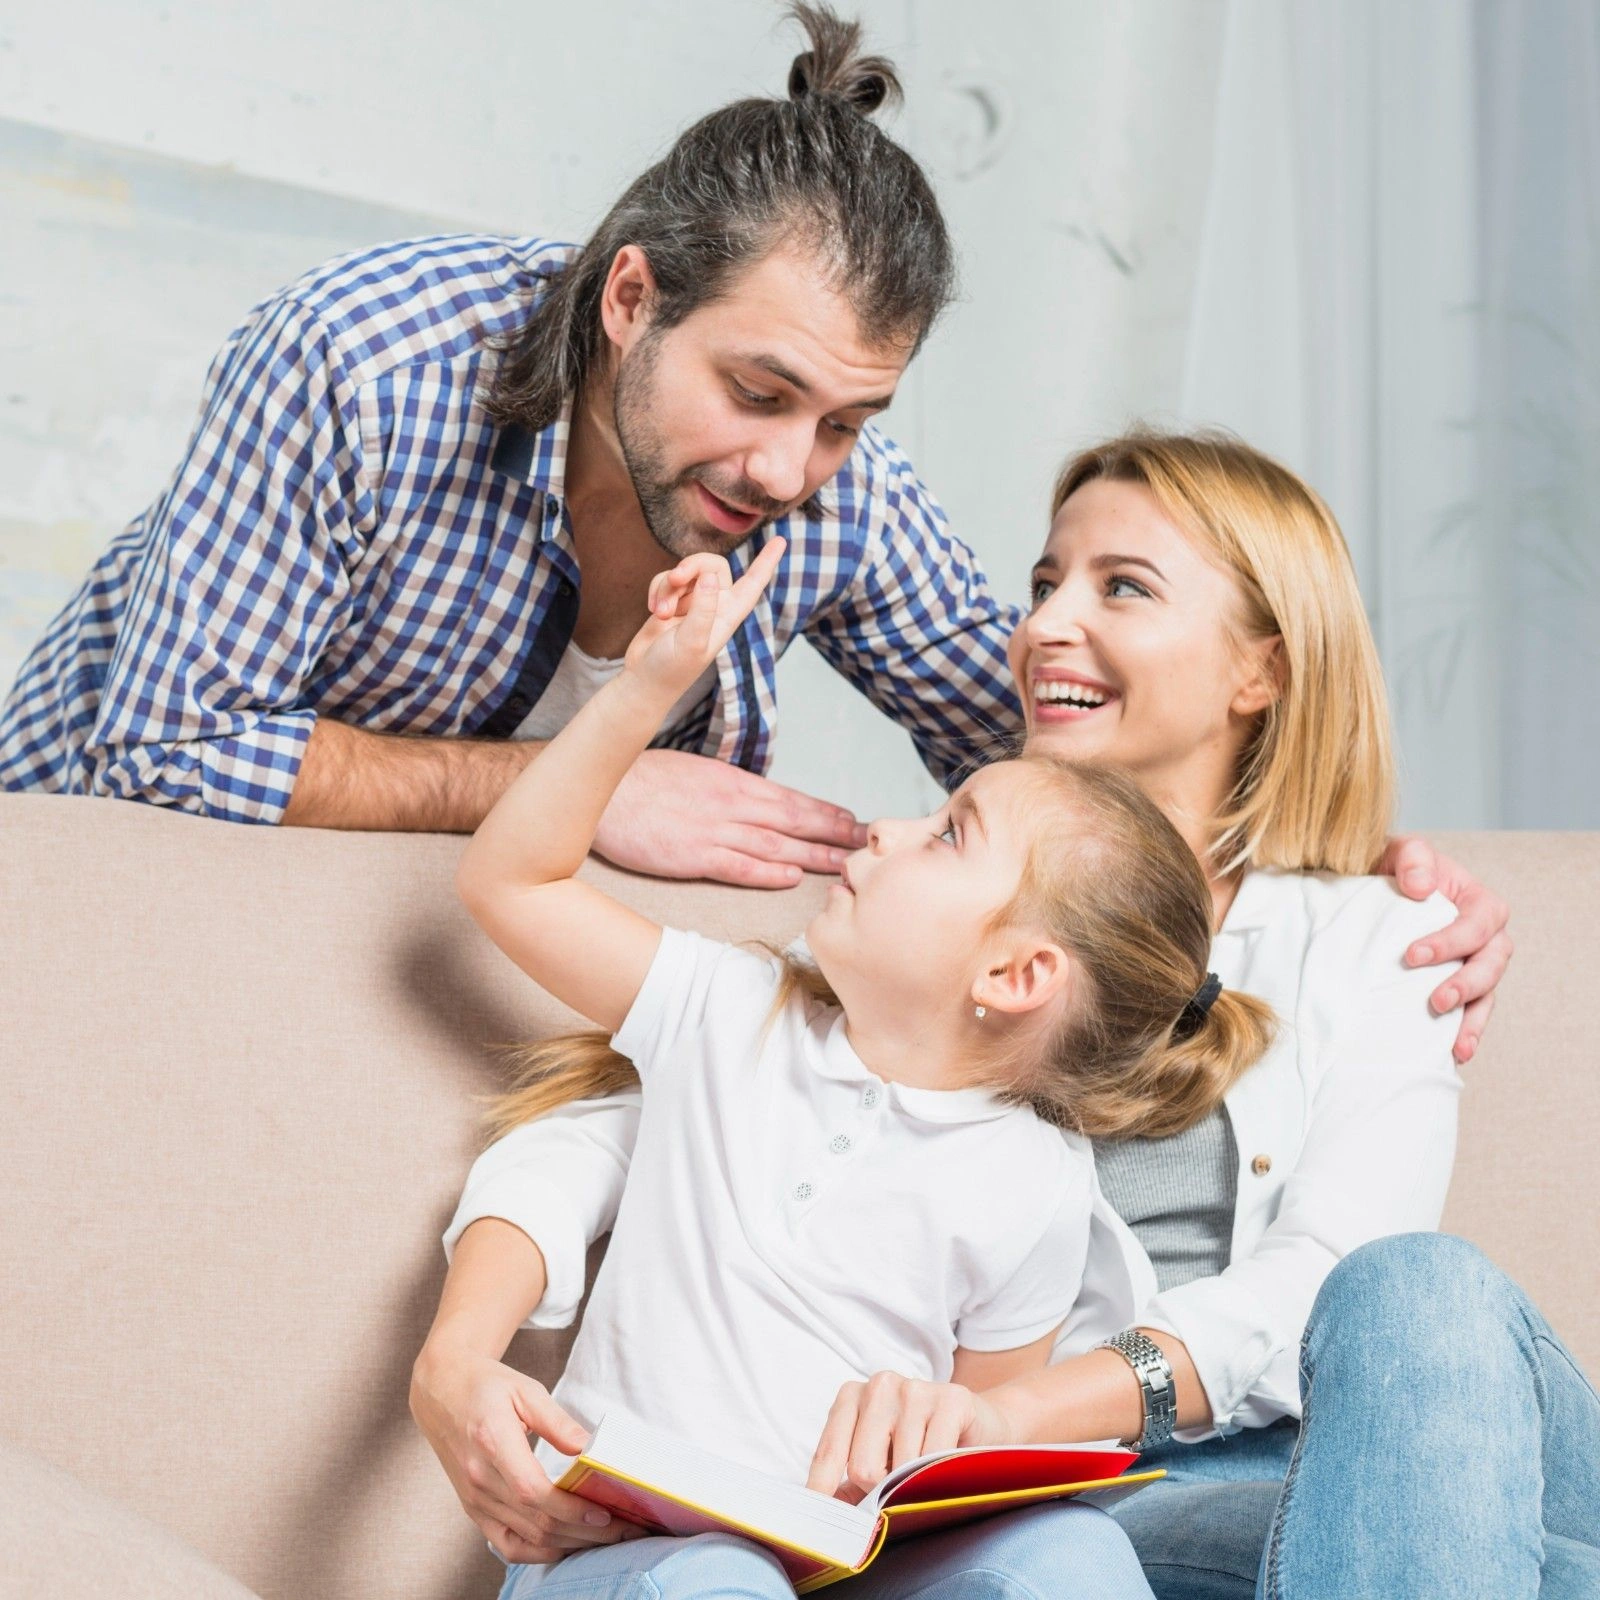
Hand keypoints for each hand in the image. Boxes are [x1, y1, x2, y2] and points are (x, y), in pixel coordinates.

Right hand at [408, 1345, 635, 1563]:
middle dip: (585, 1532)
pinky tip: (568, 1544)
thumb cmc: (486, 1386)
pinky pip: (507, 1545)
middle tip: (625, 1530)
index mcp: (491, 1442)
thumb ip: (557, 1421)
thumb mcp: (525, 1389)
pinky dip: (540, 1552)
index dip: (570, 1509)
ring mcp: (473, 1500)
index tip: (606, 1512)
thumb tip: (589, 1449)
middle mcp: (479, 1478)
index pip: (532, 1491)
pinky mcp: (473, 1510)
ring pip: (526, 1538)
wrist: (441, 1392)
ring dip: (570, 1544)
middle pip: (535, 1521)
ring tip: (607, 1538)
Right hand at [594, 747, 867, 887]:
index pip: (790, 798)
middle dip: (835, 832)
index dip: (825, 811)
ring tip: (846, 864)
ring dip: (815, 853)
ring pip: (776, 843)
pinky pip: (738, 865)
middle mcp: (730, 803)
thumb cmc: (640, 780)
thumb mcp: (691, 772)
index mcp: (731, 781)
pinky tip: (793, 876)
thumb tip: (753, 802)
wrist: (599, 789)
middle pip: (794, 819)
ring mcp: (713, 830)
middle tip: (869, 844)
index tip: (853, 820)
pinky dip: (768, 871)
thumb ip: (724, 789)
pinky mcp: (692, 855)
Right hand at [623, 540, 786, 701]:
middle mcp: (714, 606)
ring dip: (668, 587)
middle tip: (676, 578)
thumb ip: (703, 609)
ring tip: (661, 613)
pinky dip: (658, 591)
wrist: (643, 680)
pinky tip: (653, 611)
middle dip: (692, 566)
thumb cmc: (671, 669)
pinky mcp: (671, 601)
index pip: (753, 584)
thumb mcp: (691, 641)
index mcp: (728, 616)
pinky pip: (667, 580)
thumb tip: (710, 577)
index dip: (766, 562)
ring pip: (685, 572)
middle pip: (712, 565)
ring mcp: (692, 603)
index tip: (781, 540)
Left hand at [806, 1373, 1009, 1503]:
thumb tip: (825, 1515)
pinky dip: (939, 1478)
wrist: (982, 1426)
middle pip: (862, 1467)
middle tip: (898, 1487)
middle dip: (879, 1492)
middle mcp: (879, 1385)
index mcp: (852, 1396)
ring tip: (927, 1471)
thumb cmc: (920, 1447)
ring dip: (913, 1485)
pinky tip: (947, 1467)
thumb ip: (848, 1485)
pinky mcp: (951, 1399)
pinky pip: (934, 1460)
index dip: (822, 1492)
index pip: (828, 1453)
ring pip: (899, 1470)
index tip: (816, 1528)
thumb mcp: (879, 1460)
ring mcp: (915, 1389)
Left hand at [1380, 835, 1512, 1063]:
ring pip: (1487, 994)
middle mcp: (1482, 935)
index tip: (1412, 955)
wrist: (1372, 888)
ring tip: (1456, 1045)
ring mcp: (1470, 963)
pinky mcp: (1453, 985)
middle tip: (1437, 1001)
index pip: (1478, 924)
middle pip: (1492, 963)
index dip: (1452, 941)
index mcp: (1476, 901)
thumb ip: (1413, 858)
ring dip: (1473, 1019)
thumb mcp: (1399, 851)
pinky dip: (1464, 1032)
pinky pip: (1470, 1011)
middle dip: (1468, 984)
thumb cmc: (1391, 868)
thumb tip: (1421, 887)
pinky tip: (1451, 1053)